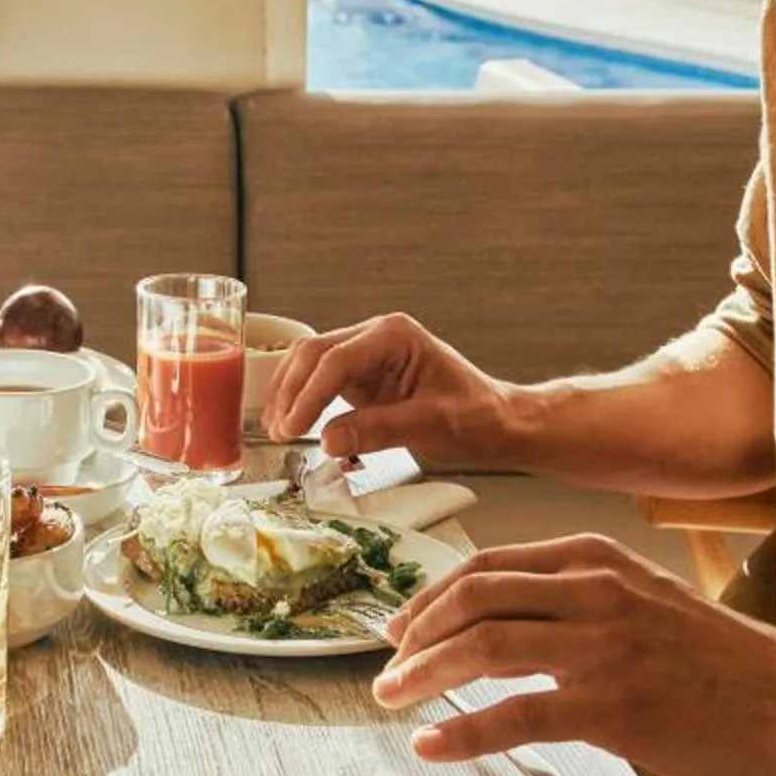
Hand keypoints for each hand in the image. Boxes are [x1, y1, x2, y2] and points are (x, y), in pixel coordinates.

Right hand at [262, 311, 523, 467]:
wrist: (499, 423)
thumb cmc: (477, 419)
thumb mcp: (432, 425)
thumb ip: (379, 429)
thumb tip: (327, 440)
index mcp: (395, 335)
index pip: (337, 359)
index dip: (310, 394)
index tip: (293, 426)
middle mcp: (376, 336)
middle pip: (314, 354)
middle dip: (292, 392)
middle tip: (279, 431)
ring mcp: (366, 353)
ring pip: (309, 363)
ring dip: (289, 393)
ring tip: (277, 428)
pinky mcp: (362, 375)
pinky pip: (320, 380)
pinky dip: (301, 399)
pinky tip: (290, 421)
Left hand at [372, 534, 775, 775]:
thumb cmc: (728, 661)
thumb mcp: (648, 598)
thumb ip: (583, 597)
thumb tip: (509, 619)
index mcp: (595, 558)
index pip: (487, 565)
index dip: (433, 597)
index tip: (403, 627)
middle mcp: (593, 590)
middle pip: (472, 597)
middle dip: (415, 632)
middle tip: (386, 664)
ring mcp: (602, 647)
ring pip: (482, 646)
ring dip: (423, 674)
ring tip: (391, 698)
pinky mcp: (614, 707)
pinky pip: (515, 715)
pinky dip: (462, 732)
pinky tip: (432, 745)